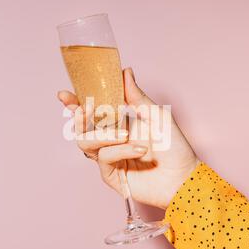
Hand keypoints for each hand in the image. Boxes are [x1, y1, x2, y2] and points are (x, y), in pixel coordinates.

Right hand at [57, 68, 197, 208]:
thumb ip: (137, 96)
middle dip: (78, 118)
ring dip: (103, 135)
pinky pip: (104, 159)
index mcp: (119, 124)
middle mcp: (111, 142)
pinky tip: (137, 149)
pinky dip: (120, 150)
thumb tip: (124, 71)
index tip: (64, 95)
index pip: (91, 113)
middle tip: (85, 109)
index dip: (75, 104)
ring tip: (125, 134)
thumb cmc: (175, 147)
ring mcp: (110, 160)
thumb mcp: (157, 115)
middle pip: (81, 130)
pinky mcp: (112, 176)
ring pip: (87, 144)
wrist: (184, 177)